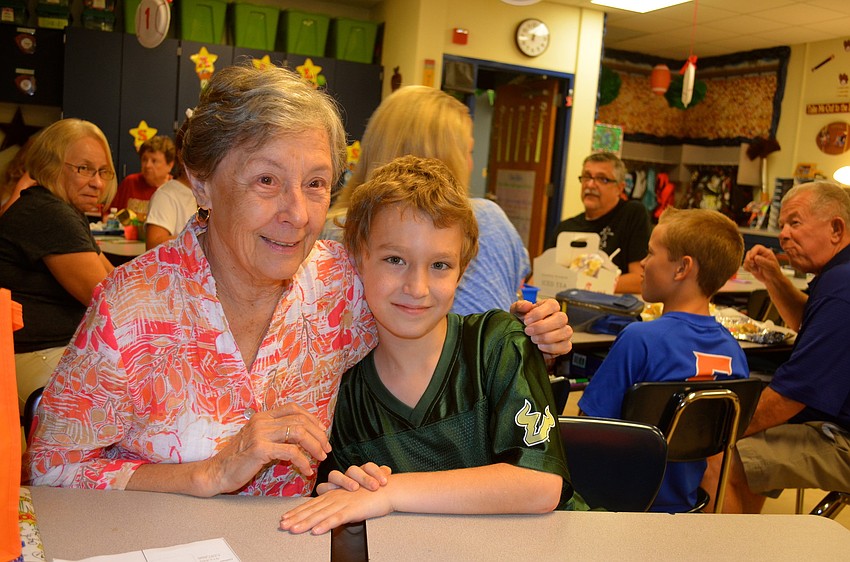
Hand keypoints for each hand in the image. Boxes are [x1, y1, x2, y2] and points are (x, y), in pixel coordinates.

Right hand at [200, 402, 330, 495]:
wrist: (216, 473)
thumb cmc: (239, 460)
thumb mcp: (259, 441)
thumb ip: (276, 436)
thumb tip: (302, 438)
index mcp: (262, 416)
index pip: (293, 408)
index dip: (311, 418)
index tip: (322, 431)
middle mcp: (262, 421)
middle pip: (299, 420)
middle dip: (318, 434)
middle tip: (326, 448)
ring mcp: (260, 433)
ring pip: (298, 433)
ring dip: (314, 446)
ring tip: (320, 457)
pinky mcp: (260, 449)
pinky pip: (290, 452)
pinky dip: (303, 461)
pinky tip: (306, 470)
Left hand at [281, 485, 393, 534]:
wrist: (389, 489)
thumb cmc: (373, 493)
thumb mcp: (352, 497)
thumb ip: (339, 502)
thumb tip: (329, 511)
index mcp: (335, 493)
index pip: (312, 503)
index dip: (298, 510)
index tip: (285, 517)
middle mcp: (336, 496)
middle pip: (312, 508)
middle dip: (296, 517)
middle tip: (283, 524)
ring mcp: (343, 502)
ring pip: (321, 513)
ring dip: (306, 522)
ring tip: (294, 529)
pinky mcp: (353, 509)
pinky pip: (337, 518)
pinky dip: (327, 524)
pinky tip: (317, 530)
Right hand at [316, 463, 391, 493]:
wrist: (350, 505)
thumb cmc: (364, 495)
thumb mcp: (373, 484)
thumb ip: (380, 475)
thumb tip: (387, 469)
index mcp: (361, 473)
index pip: (368, 467)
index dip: (376, 472)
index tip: (384, 482)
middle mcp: (348, 476)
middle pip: (353, 470)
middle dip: (363, 477)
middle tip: (374, 486)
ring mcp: (336, 482)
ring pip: (335, 475)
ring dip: (345, 480)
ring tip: (354, 487)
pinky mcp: (325, 491)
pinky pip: (322, 487)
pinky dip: (326, 489)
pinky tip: (331, 492)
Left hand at [511, 298, 571, 356]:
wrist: (523, 341)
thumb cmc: (523, 324)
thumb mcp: (516, 313)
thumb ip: (519, 306)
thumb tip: (527, 305)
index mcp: (550, 307)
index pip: (553, 305)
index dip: (539, 313)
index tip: (526, 321)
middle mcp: (560, 318)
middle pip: (561, 318)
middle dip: (542, 326)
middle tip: (528, 331)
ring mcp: (565, 331)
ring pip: (566, 332)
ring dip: (547, 337)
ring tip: (533, 340)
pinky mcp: (565, 345)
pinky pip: (566, 346)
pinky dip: (553, 348)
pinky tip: (541, 347)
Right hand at [743, 245, 781, 283]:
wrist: (772, 280)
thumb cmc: (774, 272)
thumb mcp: (771, 266)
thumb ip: (763, 261)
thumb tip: (755, 257)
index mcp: (766, 252)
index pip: (757, 247)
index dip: (753, 251)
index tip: (752, 258)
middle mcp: (760, 255)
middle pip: (749, 252)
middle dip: (749, 259)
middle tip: (752, 265)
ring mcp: (755, 260)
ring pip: (746, 259)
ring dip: (749, 265)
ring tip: (755, 270)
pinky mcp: (751, 265)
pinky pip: (744, 265)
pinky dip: (747, 268)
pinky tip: (753, 271)